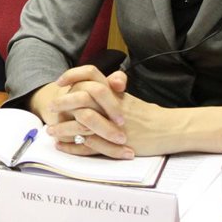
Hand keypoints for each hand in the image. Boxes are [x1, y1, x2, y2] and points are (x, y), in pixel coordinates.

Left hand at [43, 65, 182, 157]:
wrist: (171, 130)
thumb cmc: (152, 116)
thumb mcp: (129, 100)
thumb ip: (113, 94)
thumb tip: (100, 88)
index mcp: (115, 93)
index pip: (91, 75)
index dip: (73, 75)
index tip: (59, 82)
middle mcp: (112, 106)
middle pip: (80, 99)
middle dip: (61, 104)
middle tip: (50, 109)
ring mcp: (112, 125)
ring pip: (80, 124)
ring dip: (62, 128)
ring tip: (51, 132)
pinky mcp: (115, 144)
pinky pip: (89, 145)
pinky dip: (73, 147)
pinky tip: (62, 146)